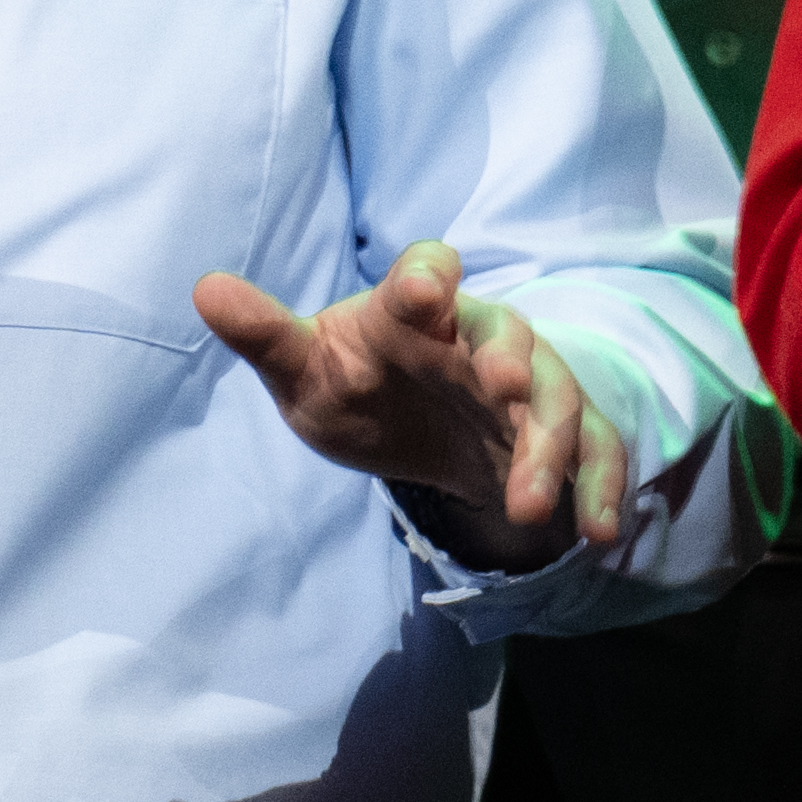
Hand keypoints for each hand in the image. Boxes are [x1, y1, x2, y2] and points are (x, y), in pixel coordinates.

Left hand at [194, 241, 639, 560]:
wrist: (419, 427)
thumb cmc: (358, 385)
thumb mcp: (306, 369)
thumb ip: (266, 335)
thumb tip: (204, 288)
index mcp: (414, 310)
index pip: (428, 270)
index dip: (428, 277)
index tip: (423, 292)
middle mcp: (479, 338)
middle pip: (508, 335)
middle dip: (510, 359)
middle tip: (503, 389)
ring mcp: (527, 386)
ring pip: (554, 398)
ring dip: (548, 446)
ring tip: (527, 503)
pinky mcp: (556, 436)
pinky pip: (594, 450)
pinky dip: (598, 486)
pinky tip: (593, 531)